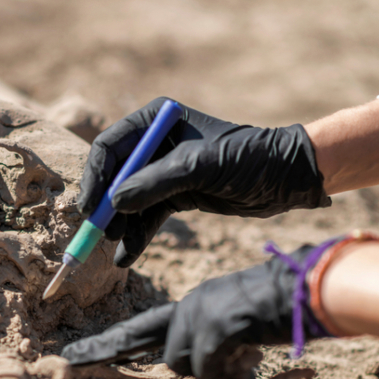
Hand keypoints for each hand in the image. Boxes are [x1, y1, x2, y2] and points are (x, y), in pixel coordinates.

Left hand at [61, 245, 315, 378]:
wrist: (310, 287)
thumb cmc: (284, 306)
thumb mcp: (239, 324)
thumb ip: (215, 343)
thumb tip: (204, 365)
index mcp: (194, 304)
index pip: (142, 327)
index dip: (112, 343)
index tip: (81, 353)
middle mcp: (189, 305)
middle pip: (138, 337)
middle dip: (103, 350)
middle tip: (70, 360)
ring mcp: (199, 314)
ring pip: (181, 364)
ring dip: (212, 373)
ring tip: (245, 362)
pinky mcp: (214, 326)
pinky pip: (207, 368)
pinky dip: (230, 375)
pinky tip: (251, 367)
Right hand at [77, 97, 330, 266]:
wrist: (288, 179)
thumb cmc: (248, 159)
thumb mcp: (199, 167)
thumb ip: (154, 183)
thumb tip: (114, 204)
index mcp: (156, 121)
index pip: (110, 147)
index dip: (96, 177)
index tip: (90, 206)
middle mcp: (155, 144)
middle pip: (114, 176)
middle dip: (105, 205)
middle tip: (97, 232)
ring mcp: (164, 172)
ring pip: (129, 201)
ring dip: (120, 224)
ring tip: (115, 247)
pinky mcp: (176, 195)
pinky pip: (147, 217)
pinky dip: (137, 236)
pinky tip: (127, 257)